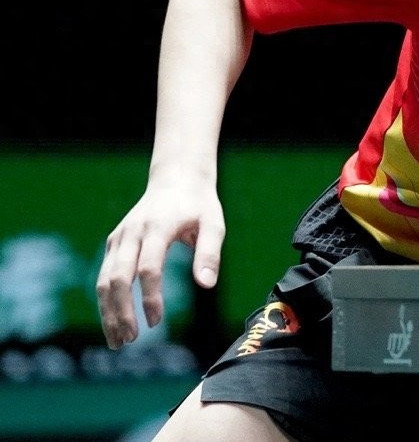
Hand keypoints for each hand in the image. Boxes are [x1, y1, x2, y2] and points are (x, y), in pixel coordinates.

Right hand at [95, 180, 224, 347]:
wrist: (176, 178)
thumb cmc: (199, 205)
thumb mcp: (214, 224)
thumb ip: (210, 253)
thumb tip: (207, 285)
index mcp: (158, 227)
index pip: (148, 268)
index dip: (150, 297)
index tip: (156, 322)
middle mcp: (132, 233)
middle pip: (118, 277)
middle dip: (121, 311)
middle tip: (129, 340)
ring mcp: (119, 238)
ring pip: (104, 280)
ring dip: (108, 312)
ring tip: (118, 341)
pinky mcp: (114, 243)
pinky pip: (104, 275)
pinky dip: (106, 301)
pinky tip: (114, 322)